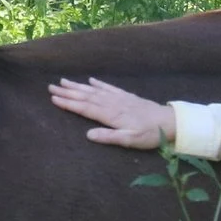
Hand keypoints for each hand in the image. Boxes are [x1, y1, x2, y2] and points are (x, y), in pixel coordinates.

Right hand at [49, 77, 175, 148]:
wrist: (170, 122)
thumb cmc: (150, 134)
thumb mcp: (130, 140)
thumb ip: (109, 137)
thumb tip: (88, 135)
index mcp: (111, 114)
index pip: (85, 108)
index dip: (69, 103)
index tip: (53, 98)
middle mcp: (112, 103)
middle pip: (86, 96)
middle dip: (68, 92)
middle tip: (51, 87)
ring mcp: (119, 98)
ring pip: (94, 90)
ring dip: (79, 86)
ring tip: (64, 81)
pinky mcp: (126, 96)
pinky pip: (109, 88)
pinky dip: (99, 83)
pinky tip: (91, 80)